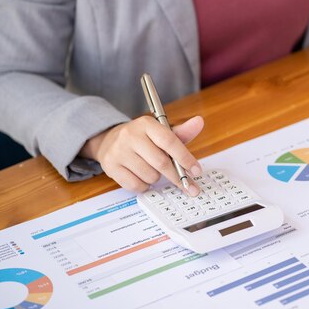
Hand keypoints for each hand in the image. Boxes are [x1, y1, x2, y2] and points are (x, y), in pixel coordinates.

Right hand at [80, 115, 203, 193]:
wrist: (110, 141)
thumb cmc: (143, 139)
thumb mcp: (161, 132)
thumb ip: (181, 132)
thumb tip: (199, 122)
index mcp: (146, 124)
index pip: (169, 141)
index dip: (185, 158)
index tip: (197, 171)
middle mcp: (130, 135)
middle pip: (161, 162)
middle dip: (177, 176)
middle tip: (188, 185)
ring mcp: (118, 152)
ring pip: (150, 176)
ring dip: (157, 178)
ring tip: (152, 169)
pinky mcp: (111, 167)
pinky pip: (136, 186)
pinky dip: (144, 185)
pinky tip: (141, 176)